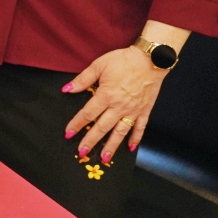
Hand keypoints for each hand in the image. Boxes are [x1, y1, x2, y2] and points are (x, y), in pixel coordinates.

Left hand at [65, 45, 166, 163]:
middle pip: (102, 127)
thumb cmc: (123, 60)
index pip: (88, 114)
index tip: (69, 134)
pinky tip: (130, 148)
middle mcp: (119, 106)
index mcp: (106, 95)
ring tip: (104, 158)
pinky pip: (140, 128)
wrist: (150, 59)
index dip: (77, 124)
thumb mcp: (99, 65)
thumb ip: (83, 79)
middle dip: (91, 141)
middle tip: (82, 152)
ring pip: (120, 132)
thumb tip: (67, 89)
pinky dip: (136, 139)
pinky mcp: (145, 111)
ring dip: (112, 146)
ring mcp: (133, 111)